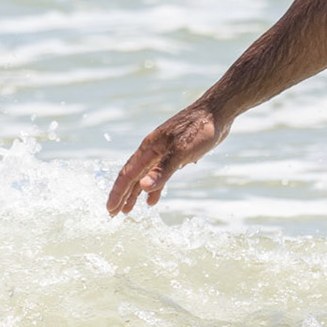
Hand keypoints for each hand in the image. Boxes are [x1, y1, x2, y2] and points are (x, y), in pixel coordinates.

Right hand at [106, 105, 226, 215]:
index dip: (118, 193)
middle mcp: (152, 151)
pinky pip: (158, 174)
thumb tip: (144, 188)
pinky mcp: (175, 154)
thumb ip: (162, 171)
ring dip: (135, 193)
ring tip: (128, 210)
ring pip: (144, 177)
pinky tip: (151, 200)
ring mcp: (163, 152)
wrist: (217, 112)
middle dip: (122, 195)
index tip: (110, 210)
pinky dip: (153, 188)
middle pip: (132, 176)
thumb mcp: (182, 152)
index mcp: (149, 149)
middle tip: (113, 214)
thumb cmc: (200, 129)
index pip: (128, 174)